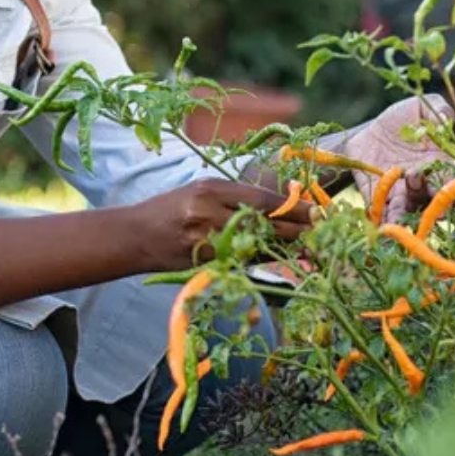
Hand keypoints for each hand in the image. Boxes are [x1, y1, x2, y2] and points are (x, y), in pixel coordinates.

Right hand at [135, 177, 310, 271]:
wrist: (134, 236)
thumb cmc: (171, 208)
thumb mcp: (201, 190)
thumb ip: (235, 197)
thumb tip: (279, 205)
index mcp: (210, 190)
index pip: (261, 200)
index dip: (293, 208)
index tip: (318, 211)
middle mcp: (208, 215)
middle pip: (263, 226)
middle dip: (296, 231)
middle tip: (320, 232)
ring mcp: (204, 243)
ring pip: (256, 248)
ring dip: (282, 249)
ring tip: (305, 246)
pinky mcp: (202, 265)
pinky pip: (240, 264)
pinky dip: (260, 261)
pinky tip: (275, 258)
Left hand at [336, 94, 454, 222]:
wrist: (367, 132)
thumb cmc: (401, 120)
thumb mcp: (420, 106)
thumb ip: (438, 109)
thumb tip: (447, 118)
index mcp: (438, 164)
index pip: (450, 178)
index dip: (453, 187)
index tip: (451, 191)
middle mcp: (423, 183)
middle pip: (432, 200)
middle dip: (434, 207)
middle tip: (434, 212)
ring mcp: (402, 193)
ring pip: (409, 210)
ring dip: (407, 217)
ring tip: (401, 222)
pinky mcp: (380, 198)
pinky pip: (383, 212)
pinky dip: (384, 219)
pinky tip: (382, 225)